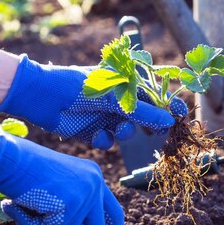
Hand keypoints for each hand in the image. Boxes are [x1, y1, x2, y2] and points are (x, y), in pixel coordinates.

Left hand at [0, 55, 186, 148]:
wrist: (42, 97)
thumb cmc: (80, 86)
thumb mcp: (115, 97)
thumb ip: (143, 111)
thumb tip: (170, 121)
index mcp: (124, 82)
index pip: (154, 94)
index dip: (168, 105)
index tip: (182, 115)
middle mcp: (116, 99)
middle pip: (143, 116)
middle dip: (149, 125)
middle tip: (157, 135)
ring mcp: (104, 115)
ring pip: (126, 130)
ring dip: (125, 133)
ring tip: (118, 130)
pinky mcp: (91, 131)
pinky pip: (107, 141)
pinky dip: (104, 141)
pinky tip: (97, 137)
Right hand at [0, 125, 130, 224]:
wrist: (6, 156)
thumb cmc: (21, 172)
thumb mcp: (55, 188)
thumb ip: (70, 208)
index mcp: (93, 176)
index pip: (112, 212)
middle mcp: (95, 182)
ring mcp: (85, 192)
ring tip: (22, 208)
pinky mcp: (71, 202)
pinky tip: (19, 206)